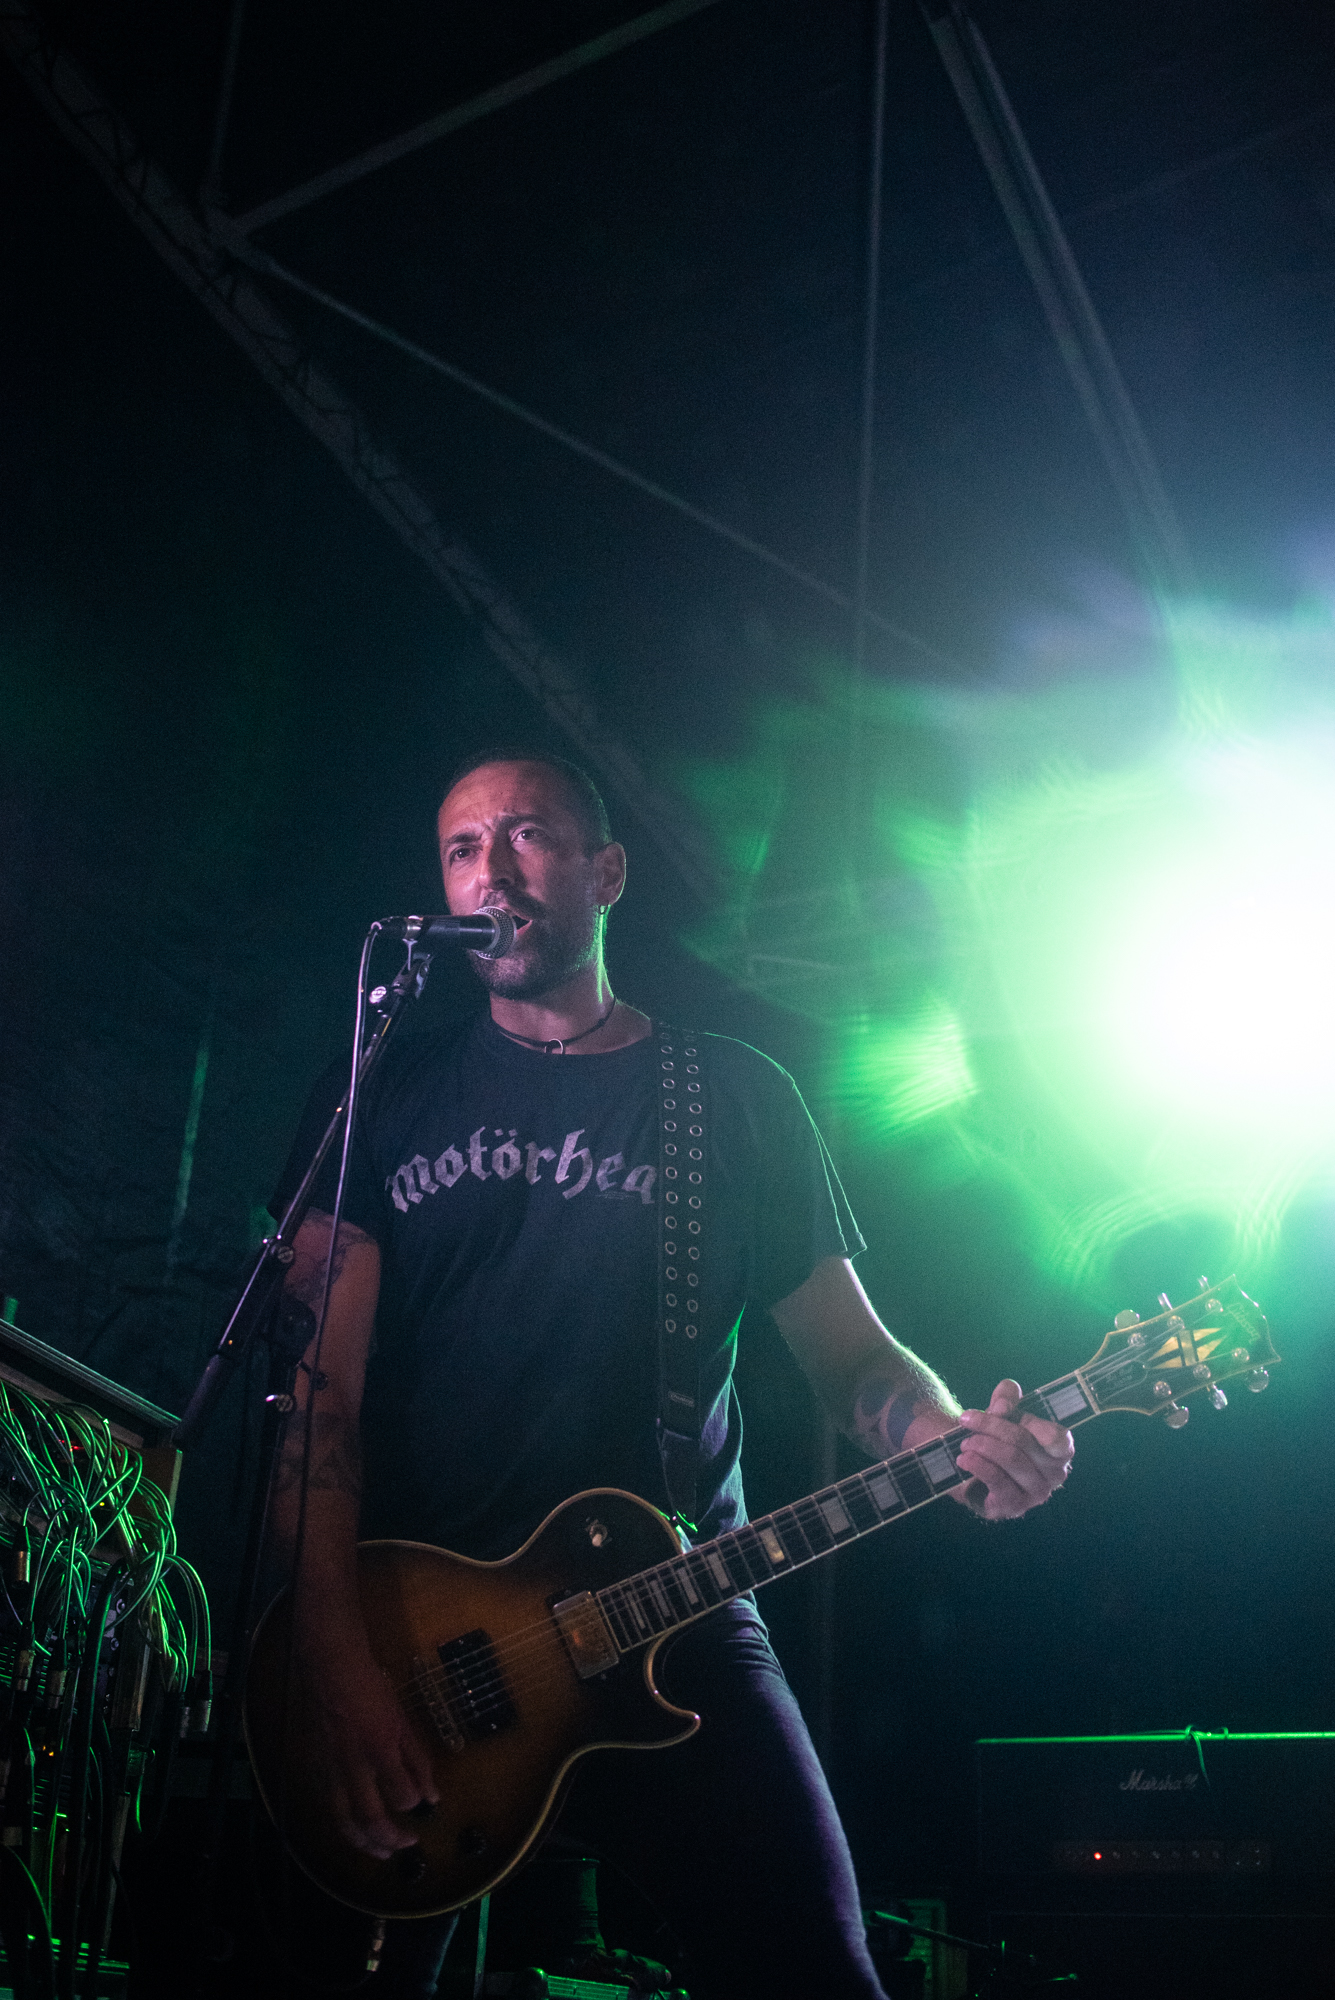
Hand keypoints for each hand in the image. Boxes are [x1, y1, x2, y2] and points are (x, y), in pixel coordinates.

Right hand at [304, 1650, 439, 1859]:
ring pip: (344, 1821)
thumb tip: (431, 1794)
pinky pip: (330, 1807)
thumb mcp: (403, 1719)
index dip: (414, 1804)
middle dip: (390, 1839)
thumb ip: (417, 1759)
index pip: (401, 1794)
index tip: (423, 1804)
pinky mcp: (317, 1768)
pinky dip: (344, 1825)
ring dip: (364, 1843)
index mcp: (379, 1749)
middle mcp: (353, 1766)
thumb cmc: (372, 1689)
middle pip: (369, 1818)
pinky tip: (356, 1829)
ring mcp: (331, 1769)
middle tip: (406, 1845)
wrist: (330, 1668)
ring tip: (380, 1852)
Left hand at [953, 1378, 1072, 1520]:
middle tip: (967, 1420)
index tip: (999, 1407)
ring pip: (1010, 1459)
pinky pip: (997, 1481)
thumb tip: (1002, 1406)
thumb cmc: (996, 1435)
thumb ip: (1006, 1397)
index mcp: (1061, 1451)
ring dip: (981, 1445)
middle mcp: (1055, 1475)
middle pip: (1023, 1441)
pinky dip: (977, 1465)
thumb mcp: (1003, 1408)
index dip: (1028, 1420)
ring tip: (965, 1442)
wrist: (972, 1464)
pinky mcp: (1014, 1507)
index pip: (1056, 1437)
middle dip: (990, 1426)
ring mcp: (1036, 1494)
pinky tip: (963, 1458)